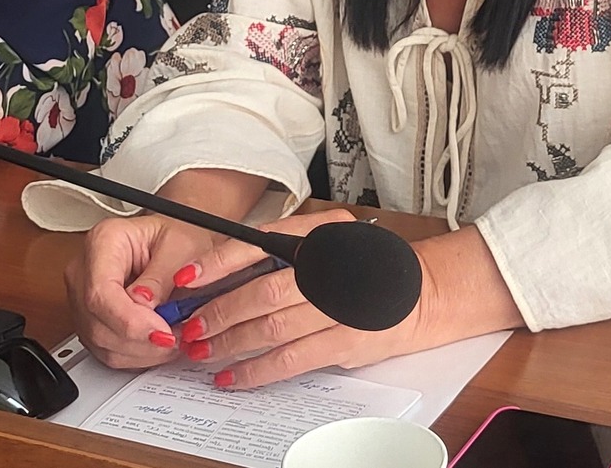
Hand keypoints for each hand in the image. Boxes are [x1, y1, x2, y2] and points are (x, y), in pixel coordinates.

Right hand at [68, 211, 225, 369]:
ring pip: (100, 342)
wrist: (171, 241)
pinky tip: (160, 345)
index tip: (162, 331)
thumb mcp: (181, 246)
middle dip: (139, 340)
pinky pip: (107, 350)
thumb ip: (162, 276)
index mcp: (102, 241)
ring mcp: (83, 298)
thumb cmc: (174, 236)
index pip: (100, 291)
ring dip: (140, 351)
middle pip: (96, 321)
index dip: (130, 320)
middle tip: (176, 339)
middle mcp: (85, 270)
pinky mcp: (92, 321)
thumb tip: (145, 307)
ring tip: (173, 340)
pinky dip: (137, 354)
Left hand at [172, 209, 424, 388]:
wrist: (423, 290)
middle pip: (259, 292)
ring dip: (229, 343)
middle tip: (190, 327)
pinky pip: (291, 359)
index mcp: (318, 235)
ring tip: (201, 352)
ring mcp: (339, 304)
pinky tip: (233, 376)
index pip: (257, 244)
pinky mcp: (347, 340)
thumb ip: (286, 252)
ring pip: (269, 327)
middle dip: (217, 313)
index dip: (218, 263)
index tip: (187, 280)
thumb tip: (226, 273)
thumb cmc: (368, 266)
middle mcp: (328, 266)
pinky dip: (257, 370)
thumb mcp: (330, 241)